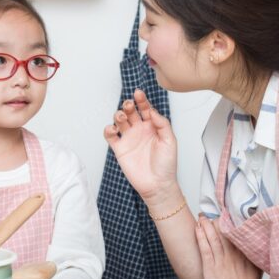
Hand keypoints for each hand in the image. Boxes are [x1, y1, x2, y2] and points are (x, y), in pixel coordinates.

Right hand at [103, 90, 179, 207]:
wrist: (158, 185)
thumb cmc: (166, 165)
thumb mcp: (170, 141)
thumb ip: (162, 124)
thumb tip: (152, 110)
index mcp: (153, 127)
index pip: (145, 109)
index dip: (142, 100)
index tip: (138, 93)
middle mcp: (140, 131)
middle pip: (131, 112)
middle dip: (128, 105)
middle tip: (129, 105)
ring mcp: (129, 139)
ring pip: (119, 121)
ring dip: (118, 115)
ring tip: (122, 118)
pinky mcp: (120, 149)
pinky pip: (110, 136)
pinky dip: (108, 130)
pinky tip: (113, 129)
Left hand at [196, 218, 261, 278]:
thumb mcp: (257, 272)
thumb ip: (257, 258)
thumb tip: (259, 246)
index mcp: (244, 255)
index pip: (237, 234)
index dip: (231, 223)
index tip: (227, 213)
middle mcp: (232, 255)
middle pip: (223, 233)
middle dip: (216, 221)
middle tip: (210, 210)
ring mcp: (221, 260)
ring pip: (213, 238)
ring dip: (206, 225)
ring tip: (202, 216)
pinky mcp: (210, 267)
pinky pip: (205, 248)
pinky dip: (201, 237)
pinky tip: (197, 228)